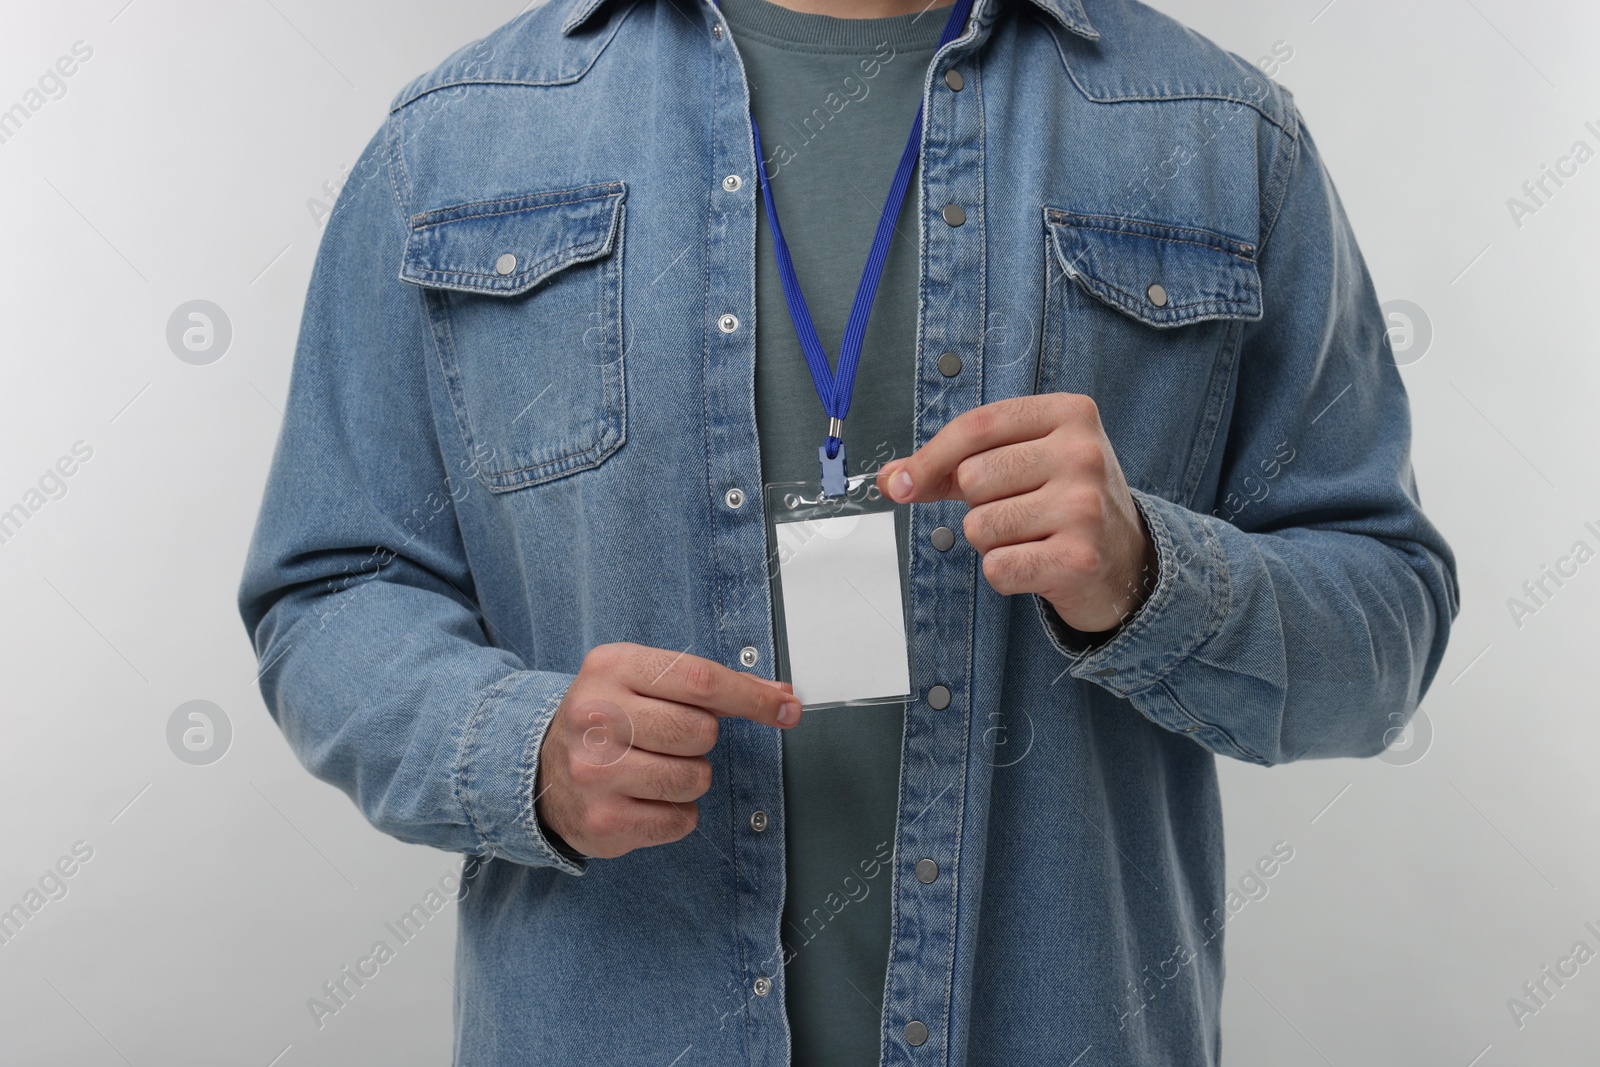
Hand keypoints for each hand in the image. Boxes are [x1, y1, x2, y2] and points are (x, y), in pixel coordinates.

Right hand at [534, 642, 799, 859]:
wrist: (540, 769)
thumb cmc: (608, 719)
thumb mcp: (645, 681)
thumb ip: (711, 687)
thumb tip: (782, 700)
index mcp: (612, 667)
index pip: (701, 679)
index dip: (753, 697)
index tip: (785, 709)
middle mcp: (596, 716)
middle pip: (700, 731)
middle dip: (702, 740)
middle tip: (672, 740)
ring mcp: (594, 771)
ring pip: (694, 778)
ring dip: (690, 778)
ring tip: (655, 769)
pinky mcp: (601, 820)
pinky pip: (680, 820)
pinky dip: (676, 813)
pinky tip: (646, 798)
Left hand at [875, 393, 1157, 632]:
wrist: (1129, 562)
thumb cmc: (1066, 502)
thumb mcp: (1022, 462)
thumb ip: (953, 465)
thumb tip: (893, 479)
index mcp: (1069, 414)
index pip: (976, 426)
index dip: (930, 457)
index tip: (905, 482)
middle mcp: (1082, 454)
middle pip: (973, 477)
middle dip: (978, 504)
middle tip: (1018, 511)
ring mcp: (1084, 506)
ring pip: (980, 525)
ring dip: (991, 541)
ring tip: (1032, 537)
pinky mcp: (1078, 558)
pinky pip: (997, 567)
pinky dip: (1005, 573)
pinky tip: (1038, 563)